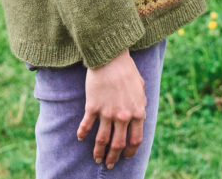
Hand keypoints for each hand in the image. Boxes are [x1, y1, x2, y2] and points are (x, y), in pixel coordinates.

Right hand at [76, 48, 146, 168]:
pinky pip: (87, 125)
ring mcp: (107, 112)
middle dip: (113, 157)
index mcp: (137, 112)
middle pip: (118, 144)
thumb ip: (141, 103)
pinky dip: (83, 133)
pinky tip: (80, 138)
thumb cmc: (127, 69)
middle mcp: (123, 116)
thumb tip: (140, 113)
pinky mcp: (93, 106)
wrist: (110, 56)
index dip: (130, 151)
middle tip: (109, 165)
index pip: (136, 140)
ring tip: (96, 159)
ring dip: (99, 152)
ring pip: (102, 140)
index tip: (126, 156)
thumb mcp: (141, 87)